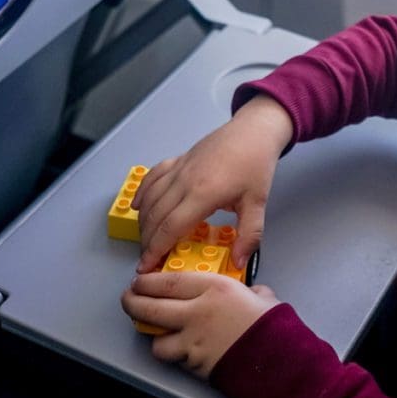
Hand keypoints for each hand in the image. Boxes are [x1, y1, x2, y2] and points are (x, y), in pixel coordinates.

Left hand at [121, 273, 280, 379]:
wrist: (277, 357)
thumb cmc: (271, 324)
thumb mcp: (259, 295)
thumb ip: (247, 290)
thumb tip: (250, 292)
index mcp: (214, 288)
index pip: (168, 281)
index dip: (148, 280)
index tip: (140, 279)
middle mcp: (198, 312)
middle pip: (152, 307)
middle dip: (133, 302)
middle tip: (128, 299)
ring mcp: (193, 340)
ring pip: (156, 339)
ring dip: (152, 334)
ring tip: (154, 329)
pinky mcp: (194, 363)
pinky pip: (174, 357)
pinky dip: (173, 353)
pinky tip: (177, 348)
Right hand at [132, 95, 293, 271]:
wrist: (254, 130)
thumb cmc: (256, 164)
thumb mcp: (258, 203)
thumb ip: (249, 235)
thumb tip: (238, 263)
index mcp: (203, 194)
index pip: (170, 228)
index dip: (155, 250)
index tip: (145, 267)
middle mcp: (185, 181)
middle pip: (155, 216)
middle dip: (147, 241)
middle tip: (147, 259)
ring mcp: (179, 168)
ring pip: (151, 198)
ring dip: (143, 221)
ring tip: (145, 240)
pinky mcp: (179, 159)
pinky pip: (152, 177)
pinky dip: (142, 193)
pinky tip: (138, 206)